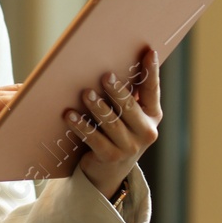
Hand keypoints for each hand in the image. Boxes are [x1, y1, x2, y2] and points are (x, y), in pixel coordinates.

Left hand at [65, 46, 161, 200]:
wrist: (109, 171)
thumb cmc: (117, 132)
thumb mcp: (127, 115)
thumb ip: (127, 95)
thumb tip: (111, 64)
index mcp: (153, 116)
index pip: (152, 91)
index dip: (151, 72)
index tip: (148, 51)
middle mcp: (146, 132)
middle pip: (130, 107)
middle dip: (117, 91)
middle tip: (105, 76)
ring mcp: (130, 147)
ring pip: (111, 123)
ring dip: (97, 107)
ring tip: (85, 93)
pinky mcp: (111, 157)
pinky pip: (94, 138)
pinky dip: (80, 126)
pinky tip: (69, 115)